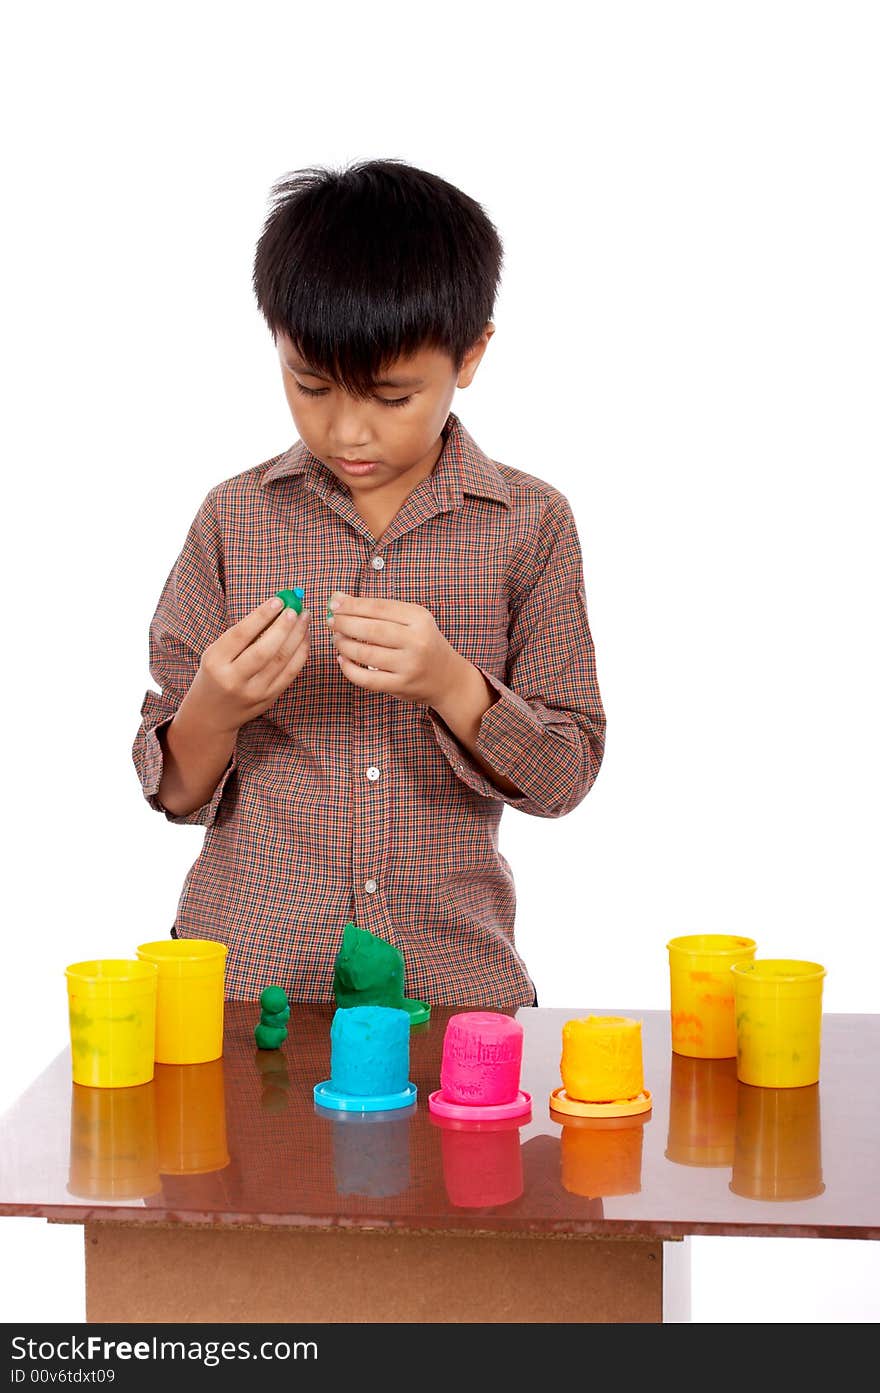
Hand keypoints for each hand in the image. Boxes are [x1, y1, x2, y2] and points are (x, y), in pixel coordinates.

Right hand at [185, 596, 311, 733]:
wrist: (211, 713)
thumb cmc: (216, 673)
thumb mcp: (218, 653)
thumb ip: (243, 634)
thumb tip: (277, 606)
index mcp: (215, 662)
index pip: (241, 635)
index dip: (261, 616)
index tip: (278, 600)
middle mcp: (233, 679)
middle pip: (264, 650)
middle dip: (284, 627)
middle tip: (296, 608)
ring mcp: (253, 692)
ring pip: (281, 661)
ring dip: (297, 636)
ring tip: (304, 617)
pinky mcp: (269, 698)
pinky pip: (290, 673)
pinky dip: (301, 652)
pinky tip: (305, 637)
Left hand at [327, 592, 462, 707]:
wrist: (448, 678)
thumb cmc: (422, 643)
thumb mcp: (408, 621)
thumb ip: (375, 609)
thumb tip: (337, 598)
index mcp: (419, 618)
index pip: (379, 607)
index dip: (353, 605)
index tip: (334, 604)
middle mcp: (417, 641)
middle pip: (372, 629)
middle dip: (345, 624)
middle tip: (331, 621)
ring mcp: (409, 665)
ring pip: (367, 653)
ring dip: (344, 645)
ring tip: (336, 639)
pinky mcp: (401, 685)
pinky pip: (367, 678)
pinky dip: (349, 669)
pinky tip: (342, 659)